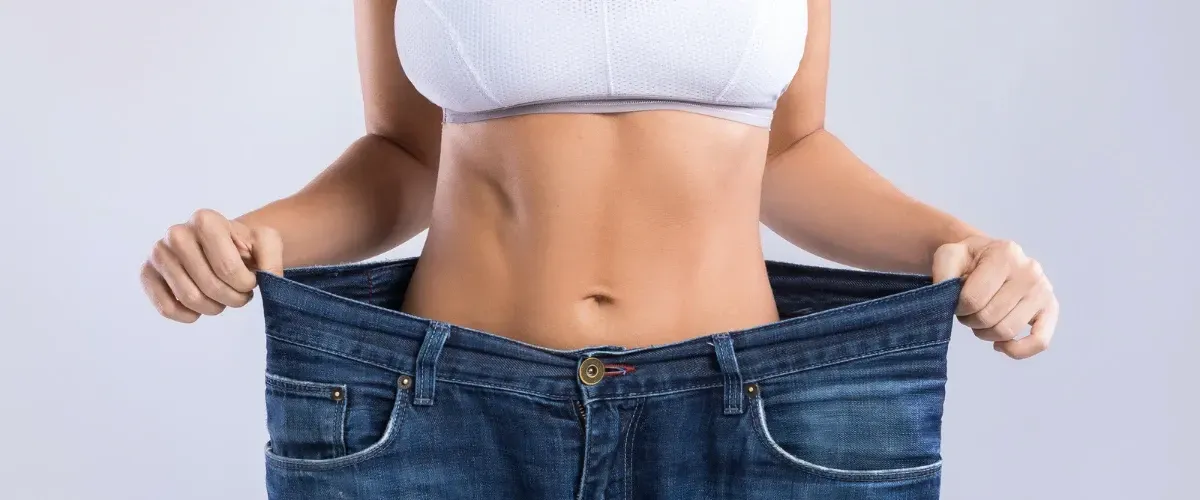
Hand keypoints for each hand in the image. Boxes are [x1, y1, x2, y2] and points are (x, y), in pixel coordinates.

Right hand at [140, 209, 283, 322]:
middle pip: (209, 286)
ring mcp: (158, 252)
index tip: (250, 282)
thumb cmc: (242, 246)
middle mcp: (176, 232)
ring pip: (189, 298)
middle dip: (232, 299)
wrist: (221, 248)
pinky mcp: (146, 273)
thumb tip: (268, 280)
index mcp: (206, 220)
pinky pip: (166, 308)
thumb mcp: (266, 243)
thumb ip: (272, 259)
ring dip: (213, 307)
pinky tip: (200, 307)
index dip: (245, 285)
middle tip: (239, 296)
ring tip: (222, 299)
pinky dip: (189, 315)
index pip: (228, 269)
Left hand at [932, 236, 1058, 358]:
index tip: (956, 302)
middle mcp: (1029, 270)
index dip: (958, 307)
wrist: (990, 256)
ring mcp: (1043, 290)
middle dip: (970, 320)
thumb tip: (948, 298)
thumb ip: (943, 273)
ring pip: (1007, 331)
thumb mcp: (949, 254)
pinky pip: (1040, 341)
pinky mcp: (1050, 309)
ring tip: (980, 320)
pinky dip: (1017, 350)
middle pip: (989, 317)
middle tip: (967, 312)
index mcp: (1004, 254)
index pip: (973, 299)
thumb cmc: (969, 259)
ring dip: (986, 334)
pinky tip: (1000, 346)